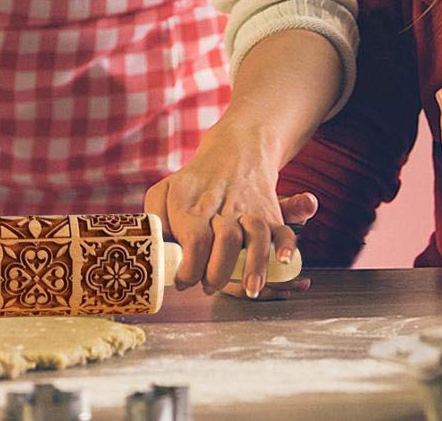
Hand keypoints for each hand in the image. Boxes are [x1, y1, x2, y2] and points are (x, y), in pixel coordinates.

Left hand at [145, 130, 297, 299]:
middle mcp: (225, 210)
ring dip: (255, 265)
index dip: (189, 268)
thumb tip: (155, 250)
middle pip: (225, 242)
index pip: (195, 241)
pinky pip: (284, 230)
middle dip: (218, 273)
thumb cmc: (194, 183)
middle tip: (209, 286)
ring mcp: (250, 212)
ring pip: (257, 237)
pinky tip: (284, 260)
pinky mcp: (270, 215)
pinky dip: (286, 246)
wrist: (236, 151)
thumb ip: (154, 220)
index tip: (184, 281)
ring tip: (250, 289)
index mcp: (196, 207)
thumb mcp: (165, 192)